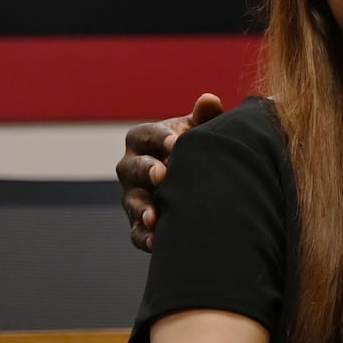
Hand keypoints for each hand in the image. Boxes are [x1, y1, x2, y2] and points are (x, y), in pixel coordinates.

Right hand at [118, 93, 223, 250]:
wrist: (195, 176)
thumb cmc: (195, 146)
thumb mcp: (198, 130)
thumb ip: (203, 117)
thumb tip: (210, 100)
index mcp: (143, 139)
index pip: (145, 135)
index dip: (158, 137)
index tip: (176, 141)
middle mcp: (132, 167)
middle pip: (132, 168)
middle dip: (146, 170)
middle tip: (162, 175)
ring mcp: (133, 195)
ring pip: (132, 202)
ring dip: (141, 208)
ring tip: (153, 216)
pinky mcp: (138, 222)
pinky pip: (136, 232)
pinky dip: (146, 237)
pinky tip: (158, 242)